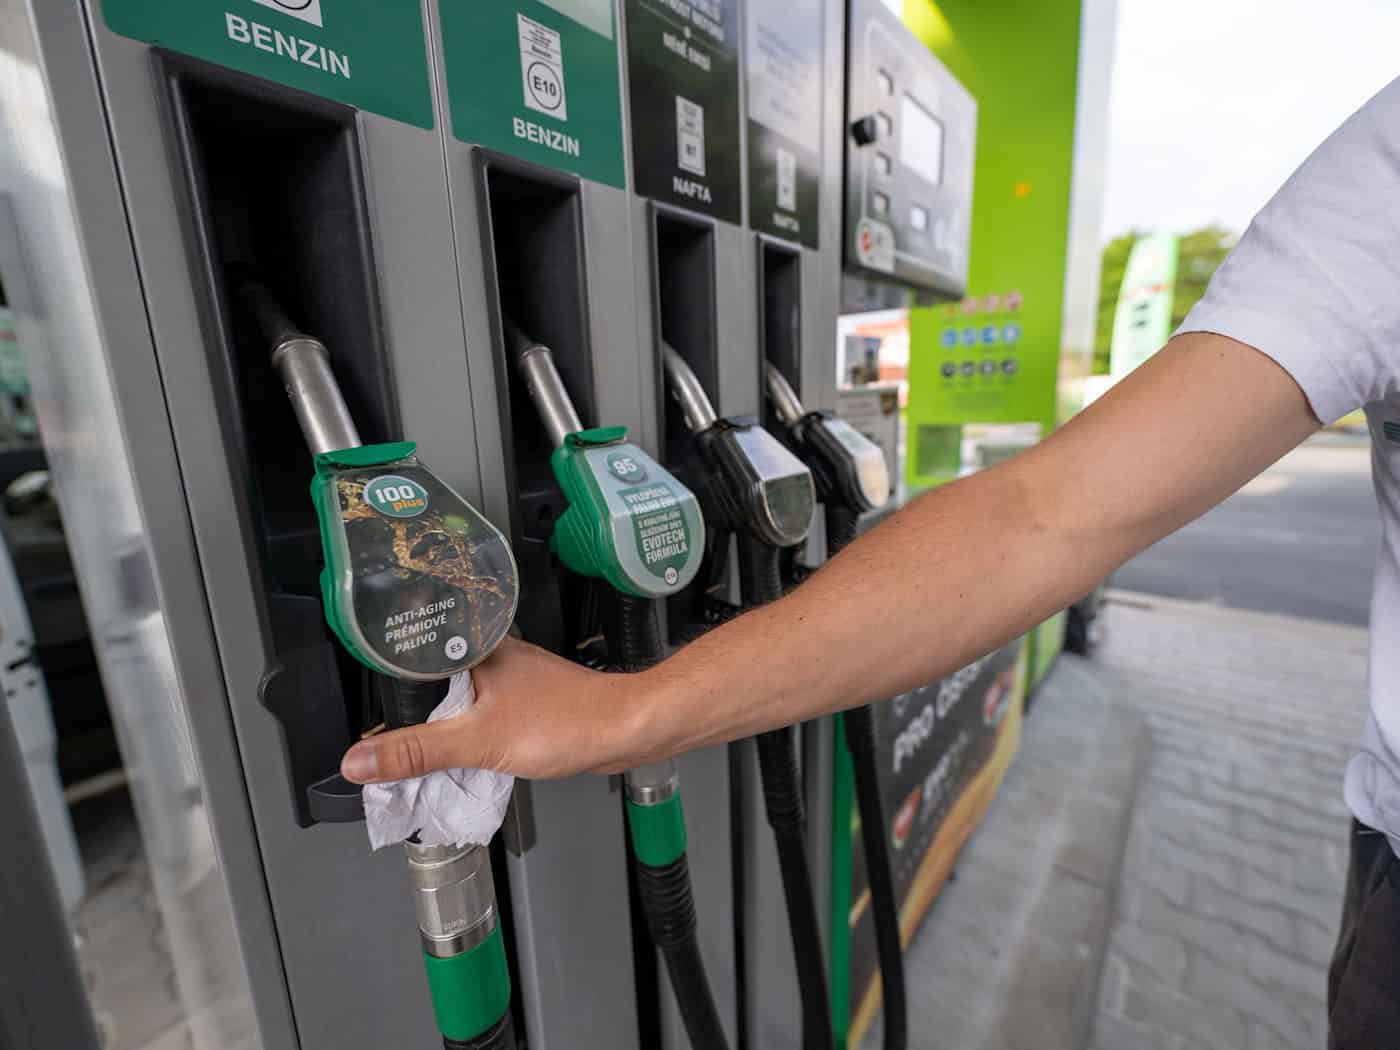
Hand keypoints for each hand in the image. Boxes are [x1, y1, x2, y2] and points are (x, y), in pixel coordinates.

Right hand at [339, 637, 651, 783]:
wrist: (628, 730)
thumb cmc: (565, 723)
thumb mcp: (479, 741)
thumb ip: (417, 750)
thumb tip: (356, 760)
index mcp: (474, 646)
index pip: (410, 656)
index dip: (381, 686)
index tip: (355, 715)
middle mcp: (491, 653)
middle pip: (430, 680)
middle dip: (406, 711)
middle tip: (371, 742)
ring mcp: (510, 677)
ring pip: (457, 699)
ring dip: (437, 724)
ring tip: (404, 750)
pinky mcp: (527, 700)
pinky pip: (481, 714)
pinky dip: (465, 733)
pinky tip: (455, 752)